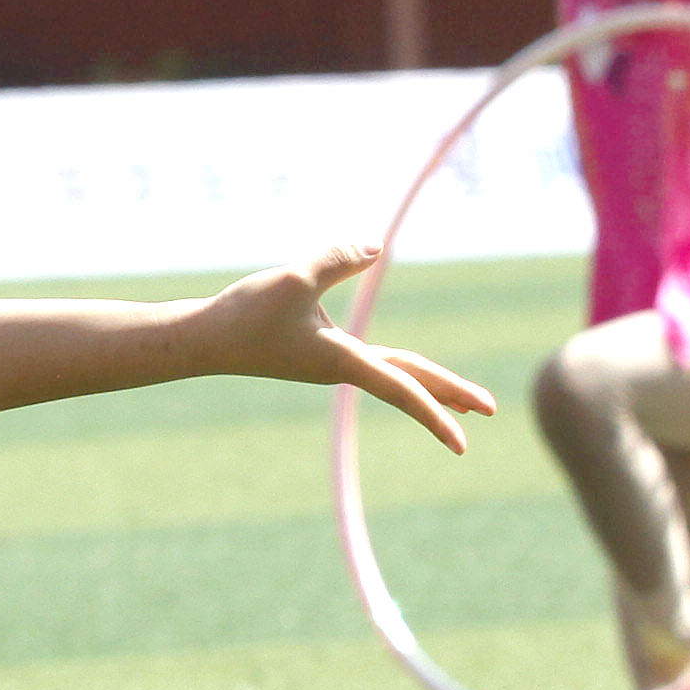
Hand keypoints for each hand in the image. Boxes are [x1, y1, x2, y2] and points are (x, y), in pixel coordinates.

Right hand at [184, 247, 496, 454]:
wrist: (203, 340)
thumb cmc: (245, 314)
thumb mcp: (293, 277)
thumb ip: (337, 259)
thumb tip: (376, 248)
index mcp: (343, 358)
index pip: (402, 388)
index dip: (436, 411)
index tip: (464, 441)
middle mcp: (343, 366)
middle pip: (408, 382)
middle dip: (448, 396)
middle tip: (487, 410)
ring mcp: (331, 362)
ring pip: (393, 373)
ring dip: (429, 384)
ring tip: (461, 399)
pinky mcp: (318, 353)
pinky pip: (374, 363)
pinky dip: (400, 368)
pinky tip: (400, 366)